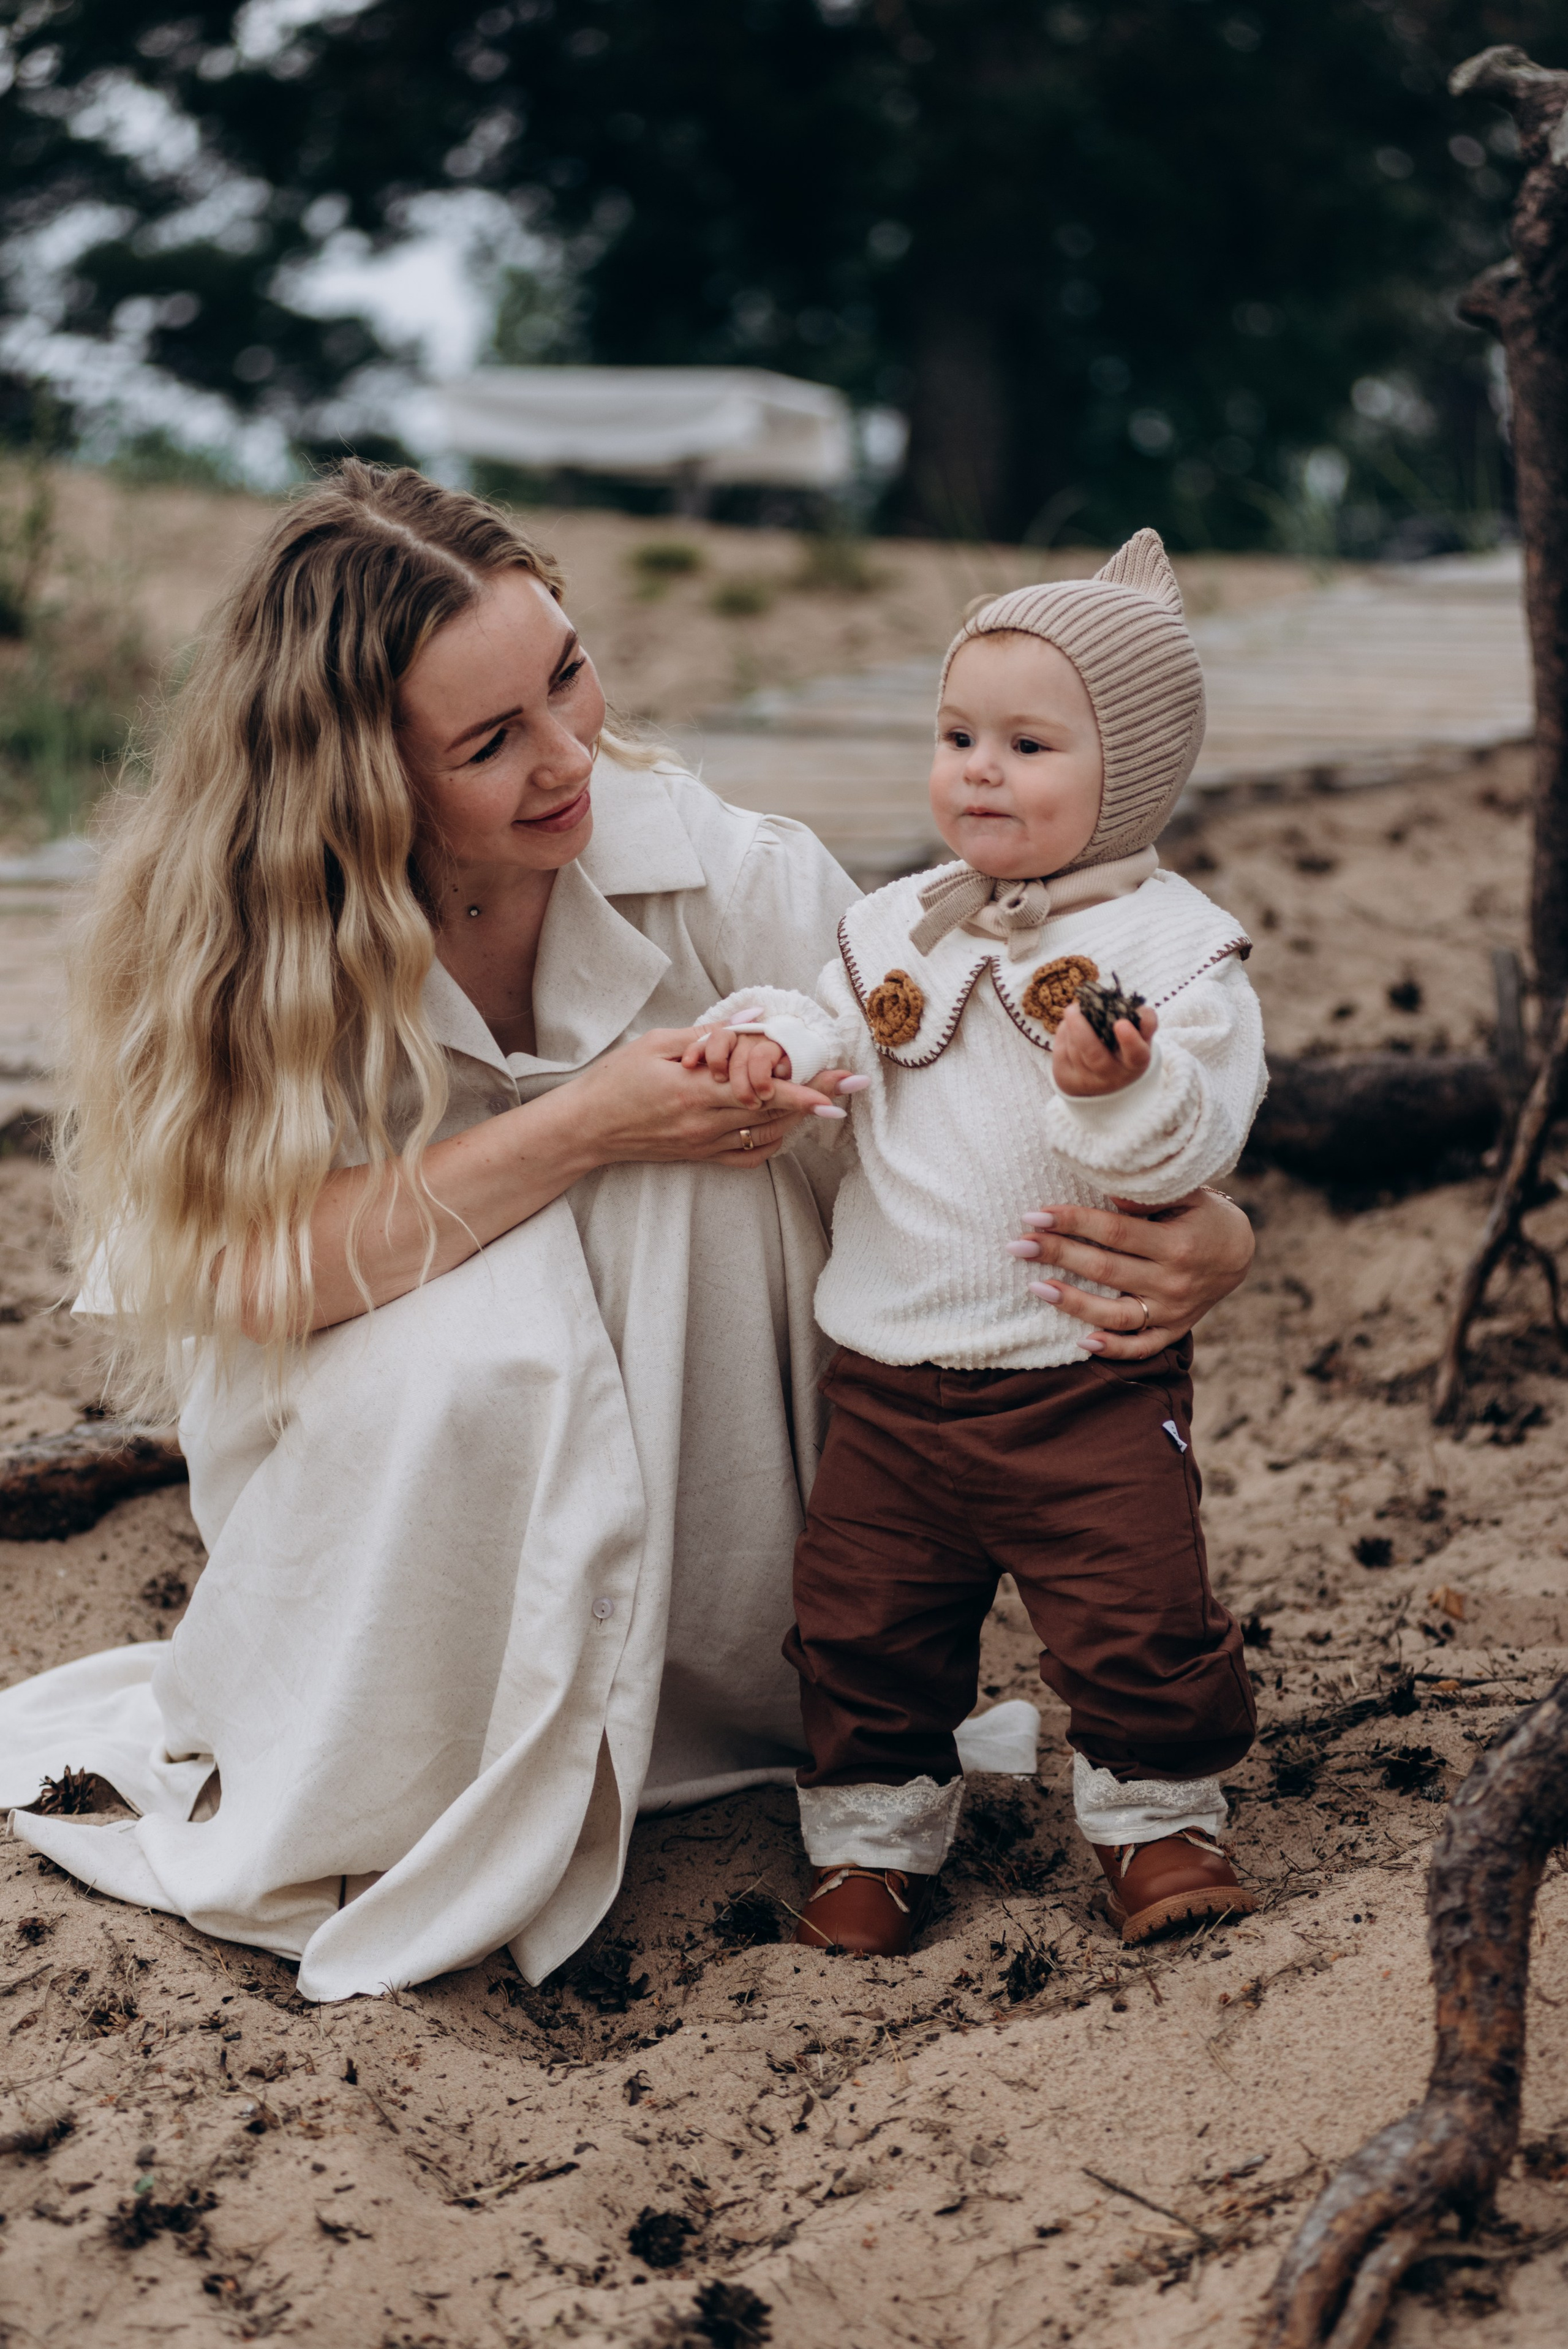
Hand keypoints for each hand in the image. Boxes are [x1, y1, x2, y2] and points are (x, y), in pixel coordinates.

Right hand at [570, 1027, 853, 1168]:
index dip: (805, 1091)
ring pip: (765, 1136)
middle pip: (774, 1115)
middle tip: (848, 1087)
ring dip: (796, 1119)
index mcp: (695, 1091)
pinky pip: (747, 1156)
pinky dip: (770, 1141)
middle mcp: (704, 1124)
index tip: (839, 1087)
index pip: (763, 1091)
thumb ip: (709, 1034)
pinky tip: (782, 1126)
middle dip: (814, 1101)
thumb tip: (755, 1019)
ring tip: (821, 1100)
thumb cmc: (615, 1079)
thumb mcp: (657, 1043)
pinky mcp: (698, 1158)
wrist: (585, 1128)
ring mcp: (703, 1146)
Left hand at [1007, 1187, 1254, 1358]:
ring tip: (1037, 1288)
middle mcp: (1173, 1281)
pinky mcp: (1173, 1329)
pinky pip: (1141, 1347)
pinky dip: (1113, 1348)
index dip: (1072, 1222)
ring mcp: (1173, 1310)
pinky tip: (1081, 1342)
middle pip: (1105, 1269)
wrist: (1239, 1251)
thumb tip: (1107, 1191)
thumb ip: (1148, 1196)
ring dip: (1074, 1303)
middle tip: (1018, 1245)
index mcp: (1176, 1243)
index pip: (1113, 1232)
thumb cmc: (1202, 1214)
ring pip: (1116, 1314)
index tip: (1034, 1215)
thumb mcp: (1187, 1196)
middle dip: (1058, 1255)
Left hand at [1052, 1002, 1156, 1097]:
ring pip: (1074, 1049)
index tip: (1121, 1024)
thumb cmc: (1124, 1048)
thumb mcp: (1140, 1037)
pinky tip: (1068, 1029)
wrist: (1104, 1078)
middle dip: (1081, 1030)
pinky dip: (1063, 1034)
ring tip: (1074, 1013)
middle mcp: (1112, 1076)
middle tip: (1073, 1009)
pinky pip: (1060, 1051)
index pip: (1136, 1054)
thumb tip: (1134, 1007)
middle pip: (1094, 1055)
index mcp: (1134, 1063)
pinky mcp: (1067, 1080)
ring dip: (1071, 1026)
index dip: (1130, 1040)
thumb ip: (1144, 1021)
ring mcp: (1088, 1081)